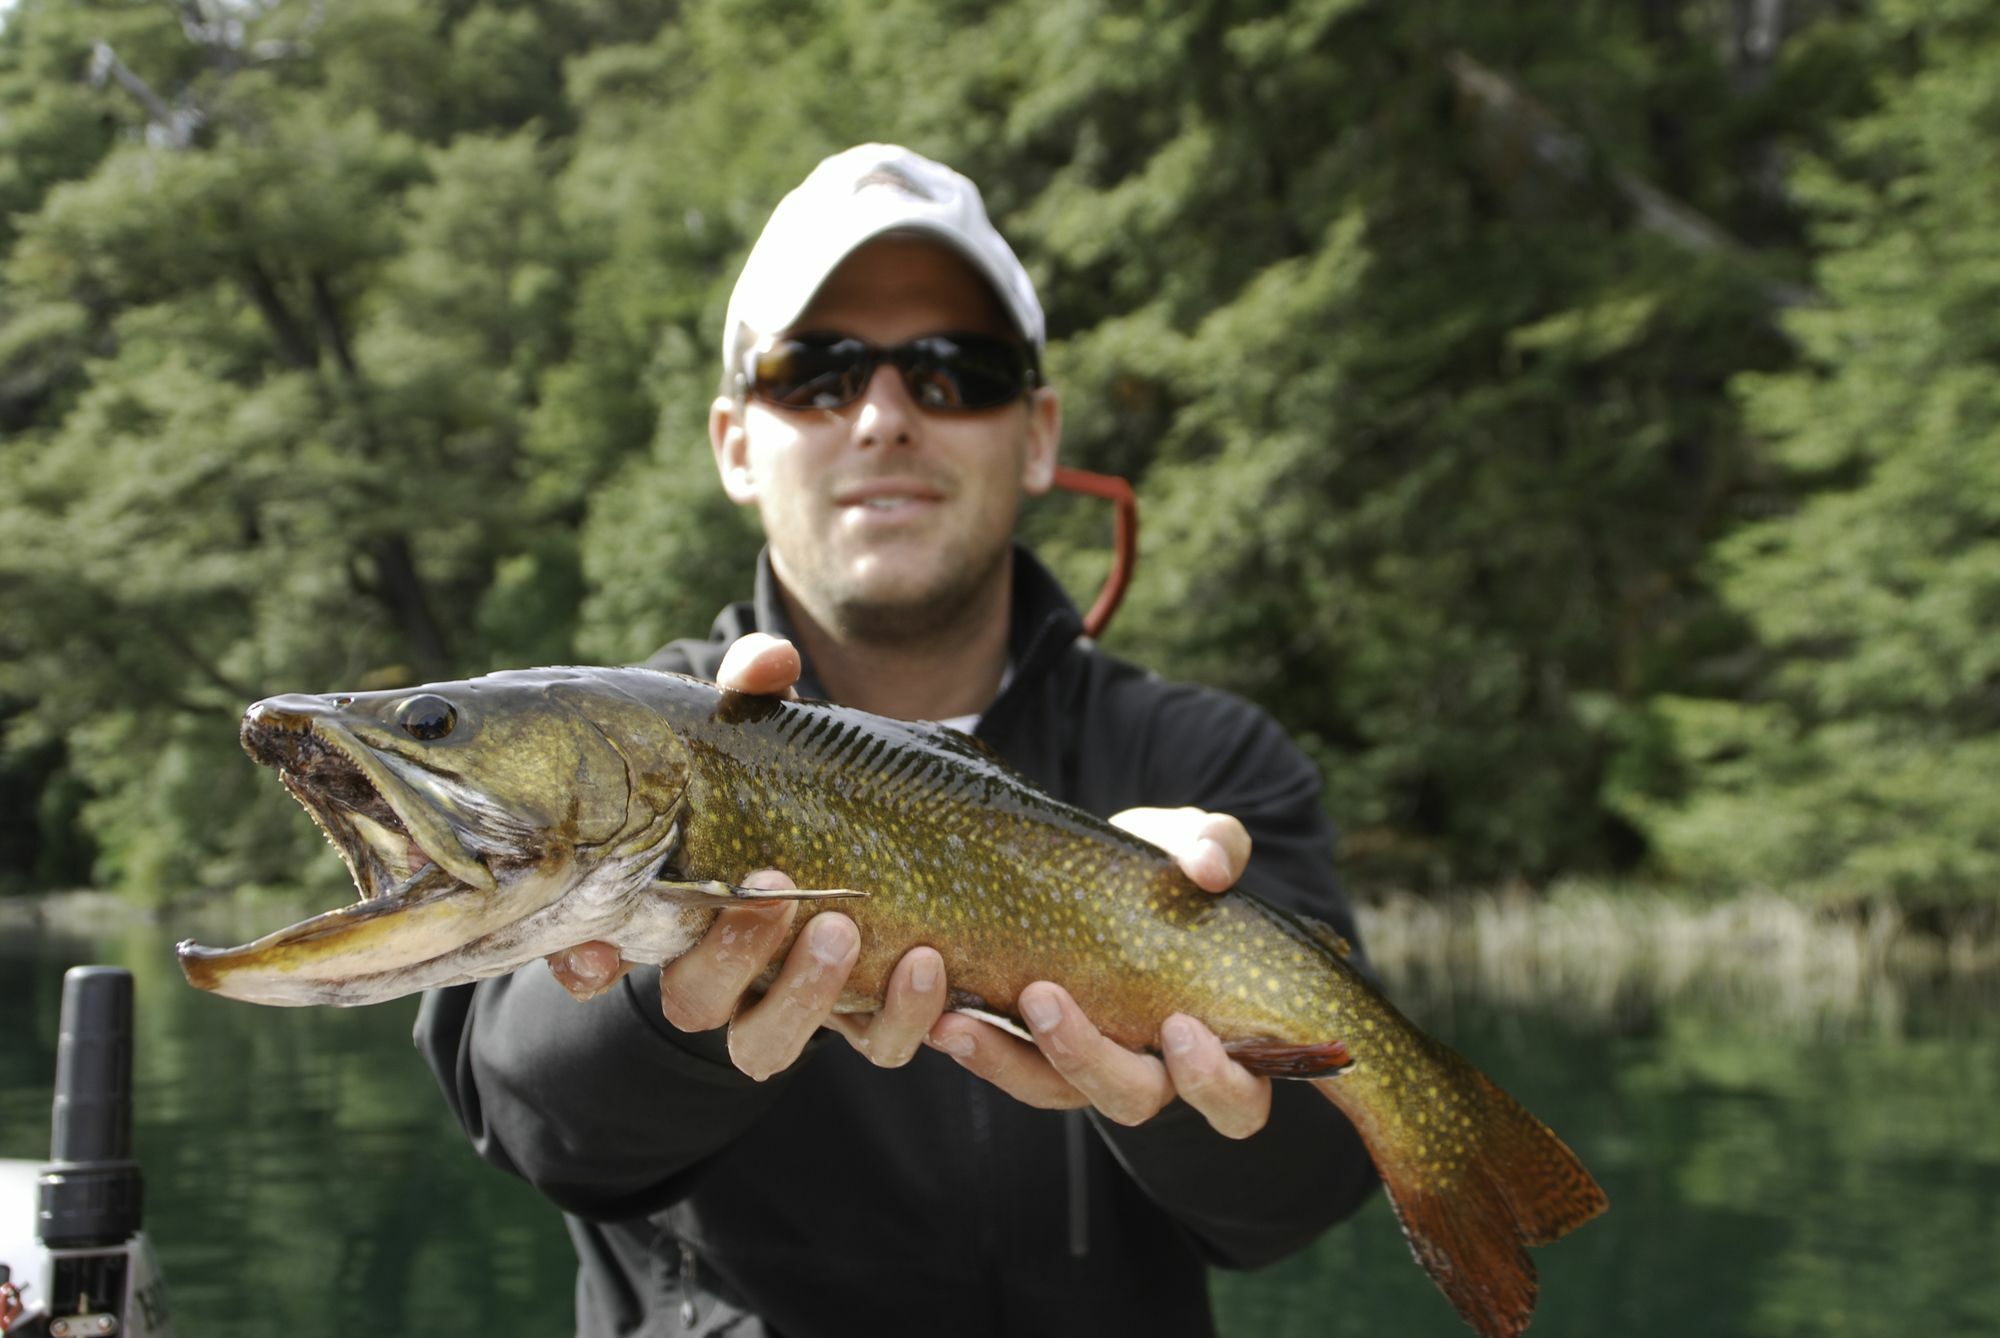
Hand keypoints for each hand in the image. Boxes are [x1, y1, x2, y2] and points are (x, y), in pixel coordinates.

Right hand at [545, 633, 949, 1081]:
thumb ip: (756, 695)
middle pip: (696, 1001)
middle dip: (732, 957)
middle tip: (776, 894)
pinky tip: (930, 967)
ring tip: (850, 930)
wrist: (877, 828)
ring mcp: (785, 1006)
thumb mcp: (764, 735)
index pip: (594, 955)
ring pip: (769, 1047)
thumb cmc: (785, 784)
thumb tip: (770, 663)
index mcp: (671, 910)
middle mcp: (716, 975)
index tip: (597, 954)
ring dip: (810, 1000)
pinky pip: (874, 1048)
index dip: (583, 965)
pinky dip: (903, 1021)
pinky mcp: (861, 1019)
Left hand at [925, 806, 1273, 1138]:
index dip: (1214, 1080)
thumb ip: (1216, 846)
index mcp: (1217, 1043)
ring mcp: (1088, 1066)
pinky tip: (941, 1015)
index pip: (1236, 1100)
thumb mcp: (1195, 846)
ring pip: (1053, 1091)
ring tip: (960, 1020)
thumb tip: (1208, 867)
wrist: (1103, 867)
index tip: (1181, 1026)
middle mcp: (1153, 1071)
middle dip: (1086, 1058)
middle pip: (1130, 1101)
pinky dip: (973, 1045)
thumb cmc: (1169, 869)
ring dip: (1006, 1060)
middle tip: (1044, 998)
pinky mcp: (1033, 1048)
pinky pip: (1005, 1066)